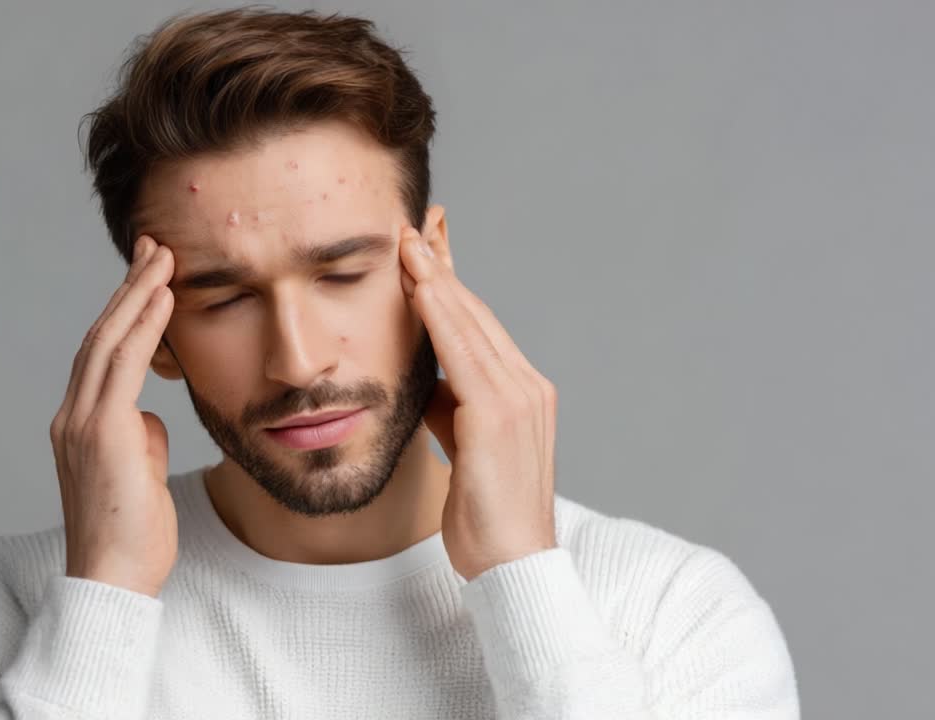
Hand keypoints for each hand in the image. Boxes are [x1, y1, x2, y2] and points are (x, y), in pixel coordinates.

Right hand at [49, 235, 176, 596]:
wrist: (113, 581)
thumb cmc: (132, 537)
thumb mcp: (141, 477)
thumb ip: (141, 440)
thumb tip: (151, 418)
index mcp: (80, 426)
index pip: (102, 356)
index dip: (124, 313)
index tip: (147, 278)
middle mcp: (73, 417)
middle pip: (100, 337)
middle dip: (128, 288)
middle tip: (152, 247)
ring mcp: (82, 423)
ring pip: (108, 341)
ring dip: (136, 294)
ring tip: (161, 257)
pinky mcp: (101, 433)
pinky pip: (124, 365)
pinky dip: (143, 326)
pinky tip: (163, 297)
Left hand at [399, 224, 557, 580]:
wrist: (513, 566)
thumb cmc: (486, 514)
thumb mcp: (463, 445)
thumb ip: (450, 407)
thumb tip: (425, 379)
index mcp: (522, 392)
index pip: (479, 326)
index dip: (450, 286)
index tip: (424, 252)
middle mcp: (528, 386)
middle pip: (477, 314)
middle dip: (442, 269)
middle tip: (412, 229)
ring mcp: (520, 399)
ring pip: (471, 326)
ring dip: (436, 282)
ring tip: (406, 245)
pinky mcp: (500, 418)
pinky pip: (465, 355)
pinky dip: (440, 318)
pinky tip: (417, 292)